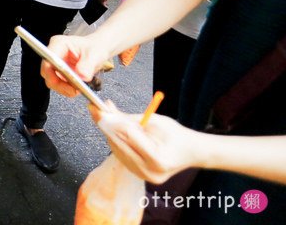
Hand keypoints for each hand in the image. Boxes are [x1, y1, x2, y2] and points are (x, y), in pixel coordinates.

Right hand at [41, 34, 110, 97]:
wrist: (97, 51)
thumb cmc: (95, 48)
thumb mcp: (95, 55)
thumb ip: (88, 65)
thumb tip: (81, 76)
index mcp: (59, 44)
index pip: (48, 59)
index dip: (52, 71)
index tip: (63, 81)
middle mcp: (54, 53)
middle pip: (47, 72)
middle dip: (59, 83)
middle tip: (73, 90)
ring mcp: (55, 64)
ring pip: (51, 80)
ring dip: (63, 88)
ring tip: (77, 90)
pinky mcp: (58, 73)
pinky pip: (58, 84)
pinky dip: (66, 89)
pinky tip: (76, 89)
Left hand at [90, 103, 205, 183]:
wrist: (191, 152)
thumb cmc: (175, 134)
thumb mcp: (154, 120)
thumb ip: (128, 118)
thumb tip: (105, 109)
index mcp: (158, 159)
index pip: (128, 136)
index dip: (113, 121)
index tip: (99, 108)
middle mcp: (150, 172)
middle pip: (119, 145)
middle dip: (106, 125)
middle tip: (95, 109)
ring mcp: (144, 177)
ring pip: (116, 150)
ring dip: (109, 133)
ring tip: (105, 117)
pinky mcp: (139, 176)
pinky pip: (121, 156)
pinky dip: (116, 142)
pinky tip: (113, 131)